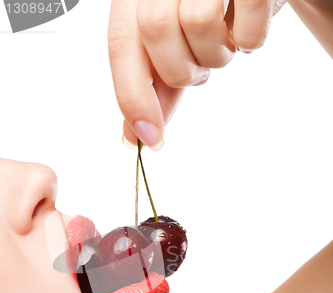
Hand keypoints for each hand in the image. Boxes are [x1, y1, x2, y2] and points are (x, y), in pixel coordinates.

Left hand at [108, 0, 285, 150]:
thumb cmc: (213, 13)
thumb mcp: (176, 43)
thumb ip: (154, 83)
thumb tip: (135, 134)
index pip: (120, 40)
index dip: (133, 95)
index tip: (151, 138)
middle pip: (155, 29)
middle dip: (181, 69)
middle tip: (199, 67)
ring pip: (198, 21)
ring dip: (216, 55)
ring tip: (225, 42)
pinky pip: (247, 26)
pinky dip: (251, 41)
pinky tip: (247, 34)